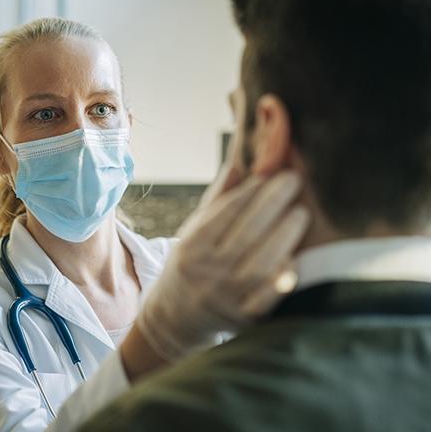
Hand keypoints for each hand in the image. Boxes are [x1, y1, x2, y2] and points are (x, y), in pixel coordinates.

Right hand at [135, 167, 309, 359]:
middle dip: (272, 203)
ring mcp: (227, 297)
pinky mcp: (245, 319)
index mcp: (192, 247)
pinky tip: (296, 256)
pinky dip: (283, 277)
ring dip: (284, 235)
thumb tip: (243, 159)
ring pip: (259, 264)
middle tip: (294, 180)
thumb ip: (220, 198)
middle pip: (244, 234)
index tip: (273, 170)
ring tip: (300, 213)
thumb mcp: (195, 229)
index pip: (224, 213)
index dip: (250, 190)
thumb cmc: (192, 263)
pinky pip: (269, 298)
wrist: (177, 317)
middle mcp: (207, 272)